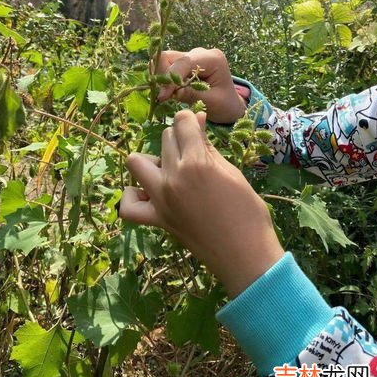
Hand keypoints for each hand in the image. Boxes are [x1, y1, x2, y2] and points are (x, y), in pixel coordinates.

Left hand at [120, 110, 283, 297]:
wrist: (246, 255)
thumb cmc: (248, 212)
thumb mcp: (231, 172)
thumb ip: (208, 146)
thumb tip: (197, 120)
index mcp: (197, 162)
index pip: (182, 122)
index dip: (192, 120)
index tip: (199, 127)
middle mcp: (173, 177)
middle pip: (165, 138)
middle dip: (180, 138)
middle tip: (196, 152)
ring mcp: (161, 199)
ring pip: (137, 161)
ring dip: (153, 160)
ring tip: (173, 170)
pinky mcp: (157, 219)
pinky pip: (128, 206)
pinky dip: (134, 195)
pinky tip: (149, 192)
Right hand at [155, 48, 247, 124]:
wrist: (229, 105)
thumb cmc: (224, 104)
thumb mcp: (211, 102)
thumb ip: (191, 94)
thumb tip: (169, 92)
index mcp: (212, 58)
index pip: (184, 62)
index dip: (170, 77)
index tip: (162, 96)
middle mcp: (199, 53)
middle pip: (169, 57)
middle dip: (163, 76)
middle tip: (164, 96)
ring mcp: (190, 57)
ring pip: (164, 61)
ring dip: (162, 78)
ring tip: (167, 95)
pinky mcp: (183, 64)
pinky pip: (166, 67)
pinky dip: (164, 80)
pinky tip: (168, 93)